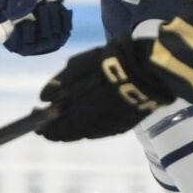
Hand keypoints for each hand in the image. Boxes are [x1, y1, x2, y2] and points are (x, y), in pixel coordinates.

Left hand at [38, 36, 172, 141]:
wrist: (154, 66)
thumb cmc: (115, 60)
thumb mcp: (84, 63)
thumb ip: (62, 82)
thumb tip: (44, 98)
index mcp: (88, 107)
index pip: (63, 126)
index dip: (49, 129)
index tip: (37, 127)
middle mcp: (101, 122)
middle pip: (76, 133)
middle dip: (60, 131)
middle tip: (48, 127)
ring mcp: (116, 124)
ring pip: (90, 133)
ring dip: (76, 129)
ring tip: (67, 122)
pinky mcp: (129, 123)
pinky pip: (104, 130)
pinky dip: (92, 127)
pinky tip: (88, 121)